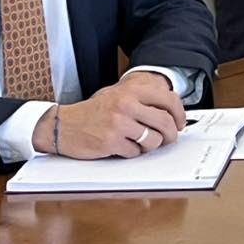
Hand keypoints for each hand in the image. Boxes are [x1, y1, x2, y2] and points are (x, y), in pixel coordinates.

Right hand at [31, 72, 184, 158]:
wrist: (64, 124)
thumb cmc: (94, 111)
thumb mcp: (118, 94)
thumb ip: (143, 99)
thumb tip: (172, 111)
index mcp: (132, 91)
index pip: (169, 100)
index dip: (180, 114)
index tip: (180, 123)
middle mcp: (127, 105)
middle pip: (165, 123)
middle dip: (171, 135)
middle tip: (168, 139)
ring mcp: (119, 124)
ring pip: (153, 140)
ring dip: (150, 145)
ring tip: (140, 142)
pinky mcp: (111, 142)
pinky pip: (135, 152)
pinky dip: (132, 152)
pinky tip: (122, 146)